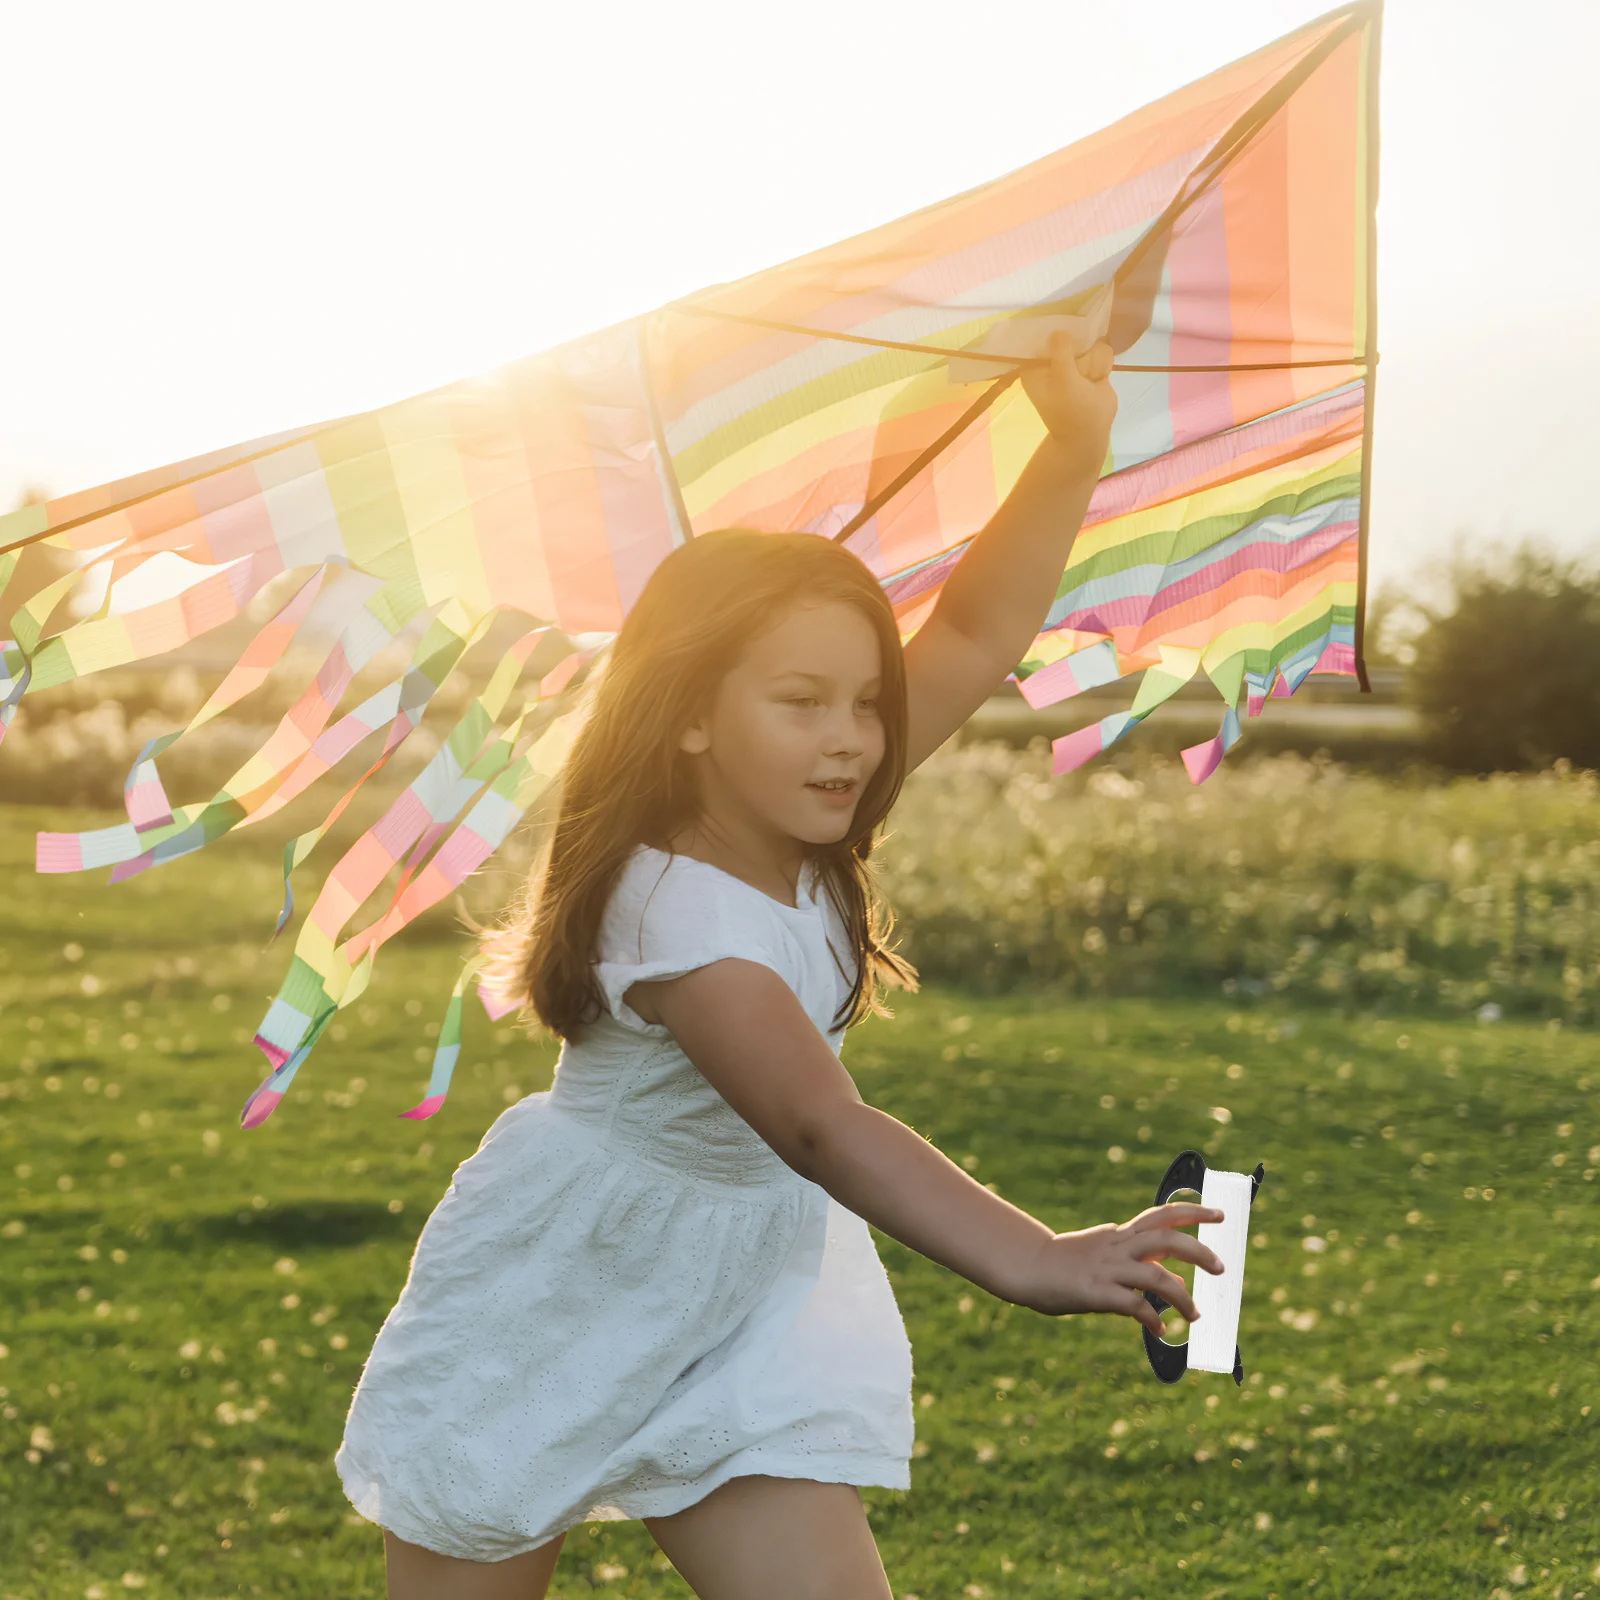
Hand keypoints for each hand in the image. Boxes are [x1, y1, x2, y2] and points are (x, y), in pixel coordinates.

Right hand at [1004, 1202, 1224, 1333]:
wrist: (1028, 1266)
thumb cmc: (1067, 1262)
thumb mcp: (1106, 1252)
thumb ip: (1141, 1262)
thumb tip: (1178, 1280)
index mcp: (1121, 1234)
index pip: (1162, 1216)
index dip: (1193, 1212)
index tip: (1220, 1214)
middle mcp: (1118, 1246)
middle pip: (1167, 1240)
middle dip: (1199, 1252)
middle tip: (1221, 1268)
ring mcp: (1108, 1269)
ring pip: (1156, 1276)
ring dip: (1183, 1297)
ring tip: (1196, 1314)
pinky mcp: (1097, 1292)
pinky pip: (1134, 1306)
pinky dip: (1153, 1319)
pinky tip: (1160, 1331)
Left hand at [1019, 331, 1118, 480]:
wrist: (1091, 433)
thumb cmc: (1071, 410)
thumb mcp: (1062, 380)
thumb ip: (1061, 352)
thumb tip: (1059, 331)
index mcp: (1035, 367)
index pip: (1040, 337)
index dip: (1053, 332)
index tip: (1065, 329)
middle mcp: (1053, 362)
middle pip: (1069, 335)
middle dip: (1080, 351)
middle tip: (1079, 369)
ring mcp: (1074, 363)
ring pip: (1090, 342)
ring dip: (1093, 362)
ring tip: (1090, 380)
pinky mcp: (1092, 367)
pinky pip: (1102, 352)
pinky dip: (1103, 365)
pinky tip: (1099, 379)